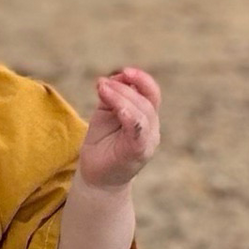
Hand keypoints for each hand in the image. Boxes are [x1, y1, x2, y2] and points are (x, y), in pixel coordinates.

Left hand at [75, 67, 160, 190]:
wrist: (97, 177)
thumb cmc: (102, 145)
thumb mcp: (104, 115)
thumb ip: (109, 98)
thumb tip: (107, 79)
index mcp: (146, 116)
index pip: (151, 93)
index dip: (140, 79)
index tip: (123, 71)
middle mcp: (151, 128)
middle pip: (146, 100)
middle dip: (124, 88)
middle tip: (103, 83)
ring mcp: (148, 140)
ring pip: (143, 112)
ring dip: (122, 97)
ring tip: (103, 89)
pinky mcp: (139, 151)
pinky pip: (139, 130)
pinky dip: (130, 116)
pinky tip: (118, 109)